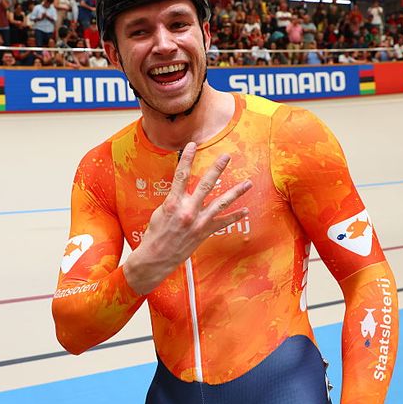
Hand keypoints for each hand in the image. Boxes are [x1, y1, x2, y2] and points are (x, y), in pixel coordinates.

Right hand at [123, 142, 251, 294]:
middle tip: (226, 156)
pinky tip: (245, 210)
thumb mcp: (160, 212)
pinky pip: (223, 223)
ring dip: (236, 192)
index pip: (181, 175)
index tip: (192, 145)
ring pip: (221, 203)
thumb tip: (182, 190)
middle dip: (217, 168)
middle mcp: (188, 211)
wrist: (156, 257)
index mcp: (173, 203)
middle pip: (206, 184)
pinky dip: (235, 216)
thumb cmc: (154, 234)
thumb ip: (174, 199)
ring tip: (247, 183)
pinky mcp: (204, 232)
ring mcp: (198, 222)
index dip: (186, 158)